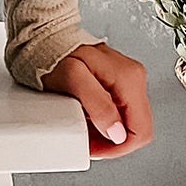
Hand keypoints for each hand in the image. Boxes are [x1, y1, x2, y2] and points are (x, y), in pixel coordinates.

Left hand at [39, 40, 152, 157]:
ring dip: (106, 132)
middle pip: (137, 127)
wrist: (44, 37)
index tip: (95, 148)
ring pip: (127, 122)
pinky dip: (103, 120)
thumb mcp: (72, 80)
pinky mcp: (118, 82)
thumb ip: (98, 105)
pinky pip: (118, 111)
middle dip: (112, 141)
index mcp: (129, 79)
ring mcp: (127, 80)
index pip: (141, 130)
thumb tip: (118, 132)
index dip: (118, 147)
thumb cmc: (54, 54)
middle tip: (86, 141)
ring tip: (83, 128)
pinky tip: (86, 117)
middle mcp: (133, 78)